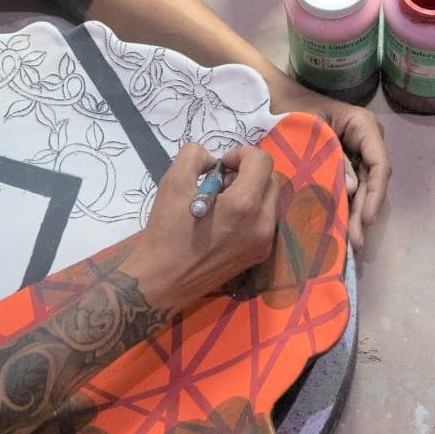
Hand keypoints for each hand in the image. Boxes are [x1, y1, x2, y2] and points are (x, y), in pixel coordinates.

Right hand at [129, 143, 279, 315]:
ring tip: (222, 200)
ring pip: (271, 201)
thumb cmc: (166, 232)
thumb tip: (212, 160)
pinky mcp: (259, 256)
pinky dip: (252, 211)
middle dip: (249, 172)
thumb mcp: (172, 183)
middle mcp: (262, 224)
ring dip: (253, 191)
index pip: (262, 161)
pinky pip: (265, 221)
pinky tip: (226, 220)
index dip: (241, 153)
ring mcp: (264, 243)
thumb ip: (194, 156)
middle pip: (272, 179)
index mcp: (244, 204)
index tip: (221, 164)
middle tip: (221, 180)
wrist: (163, 280)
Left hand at [271, 83, 390, 252]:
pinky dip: (346, 206)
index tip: (365, 219)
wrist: (273, 98)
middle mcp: (366, 139)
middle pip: (372, 181)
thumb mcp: (309, 132)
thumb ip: (331, 158)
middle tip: (356, 241)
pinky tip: (341, 228)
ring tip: (351, 243)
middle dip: (365, 211)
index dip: (375, 194)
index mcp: (362, 125)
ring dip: (357, 214)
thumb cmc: (290, 108)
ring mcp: (356, 151)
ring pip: (363, 187)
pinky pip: (350, 185)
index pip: (379, 163)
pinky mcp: (344, 161)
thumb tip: (352, 189)